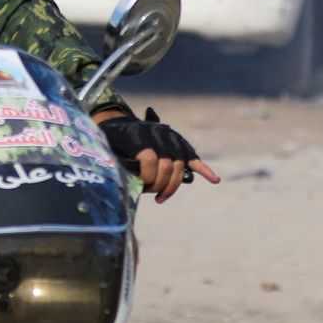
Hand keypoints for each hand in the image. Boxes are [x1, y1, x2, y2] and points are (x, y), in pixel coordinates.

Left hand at [97, 108, 219, 203]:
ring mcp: (171, 141)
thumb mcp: (108, 147)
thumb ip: (116, 160)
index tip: (139, 186)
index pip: (150, 158)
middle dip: (158, 184)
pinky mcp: (178, 146)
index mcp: (141, 135)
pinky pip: (193, 159)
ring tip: (160, 198)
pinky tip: (214, 180)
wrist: (119, 124)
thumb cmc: (111, 139)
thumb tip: (122, 180)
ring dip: (171, 186)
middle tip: (148, 193)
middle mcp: (159, 137)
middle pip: (166, 165)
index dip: (146, 176)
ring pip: (178, 167)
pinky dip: (204, 169)